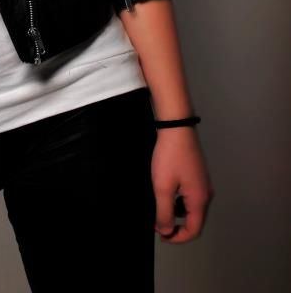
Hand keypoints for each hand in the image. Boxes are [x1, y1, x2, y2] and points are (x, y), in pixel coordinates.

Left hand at [151, 127, 213, 242]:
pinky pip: (191, 196)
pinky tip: (167, 193)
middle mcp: (206, 193)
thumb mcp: (162, 187)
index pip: (194, 230)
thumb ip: (164, 212)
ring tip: (159, 208)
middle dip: (176, 225)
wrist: (176, 127)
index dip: (177, 237)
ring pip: (192, 208)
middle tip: (158, 223)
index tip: (161, 235)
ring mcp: (203, 182)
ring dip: (177, 213)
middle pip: (195, 220)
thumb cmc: (170, 158)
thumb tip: (166, 230)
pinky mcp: (198, 174)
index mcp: (200, 199)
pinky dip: (179, 201)